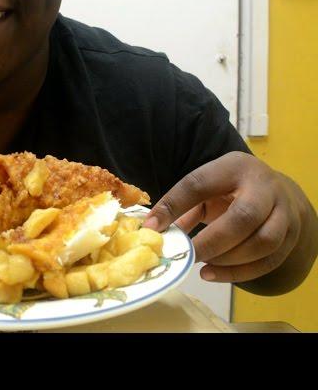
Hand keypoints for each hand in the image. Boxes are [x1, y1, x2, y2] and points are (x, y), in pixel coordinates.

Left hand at [143, 152, 305, 283]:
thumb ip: (182, 205)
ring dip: (228, 260)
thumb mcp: (206, 186)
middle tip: (187, 254)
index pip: (199, 184)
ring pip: (263, 242)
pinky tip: (212, 274)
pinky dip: (238, 274)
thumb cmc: (230, 189)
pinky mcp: (290, 237)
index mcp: (233, 167)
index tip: (151, 226)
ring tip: (200, 264)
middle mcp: (264, 187)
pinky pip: (269, 262)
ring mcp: (283, 212)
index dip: (174, 205)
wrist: (274, 190)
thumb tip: (153, 231)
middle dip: (212, 241)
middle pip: (244, 216)